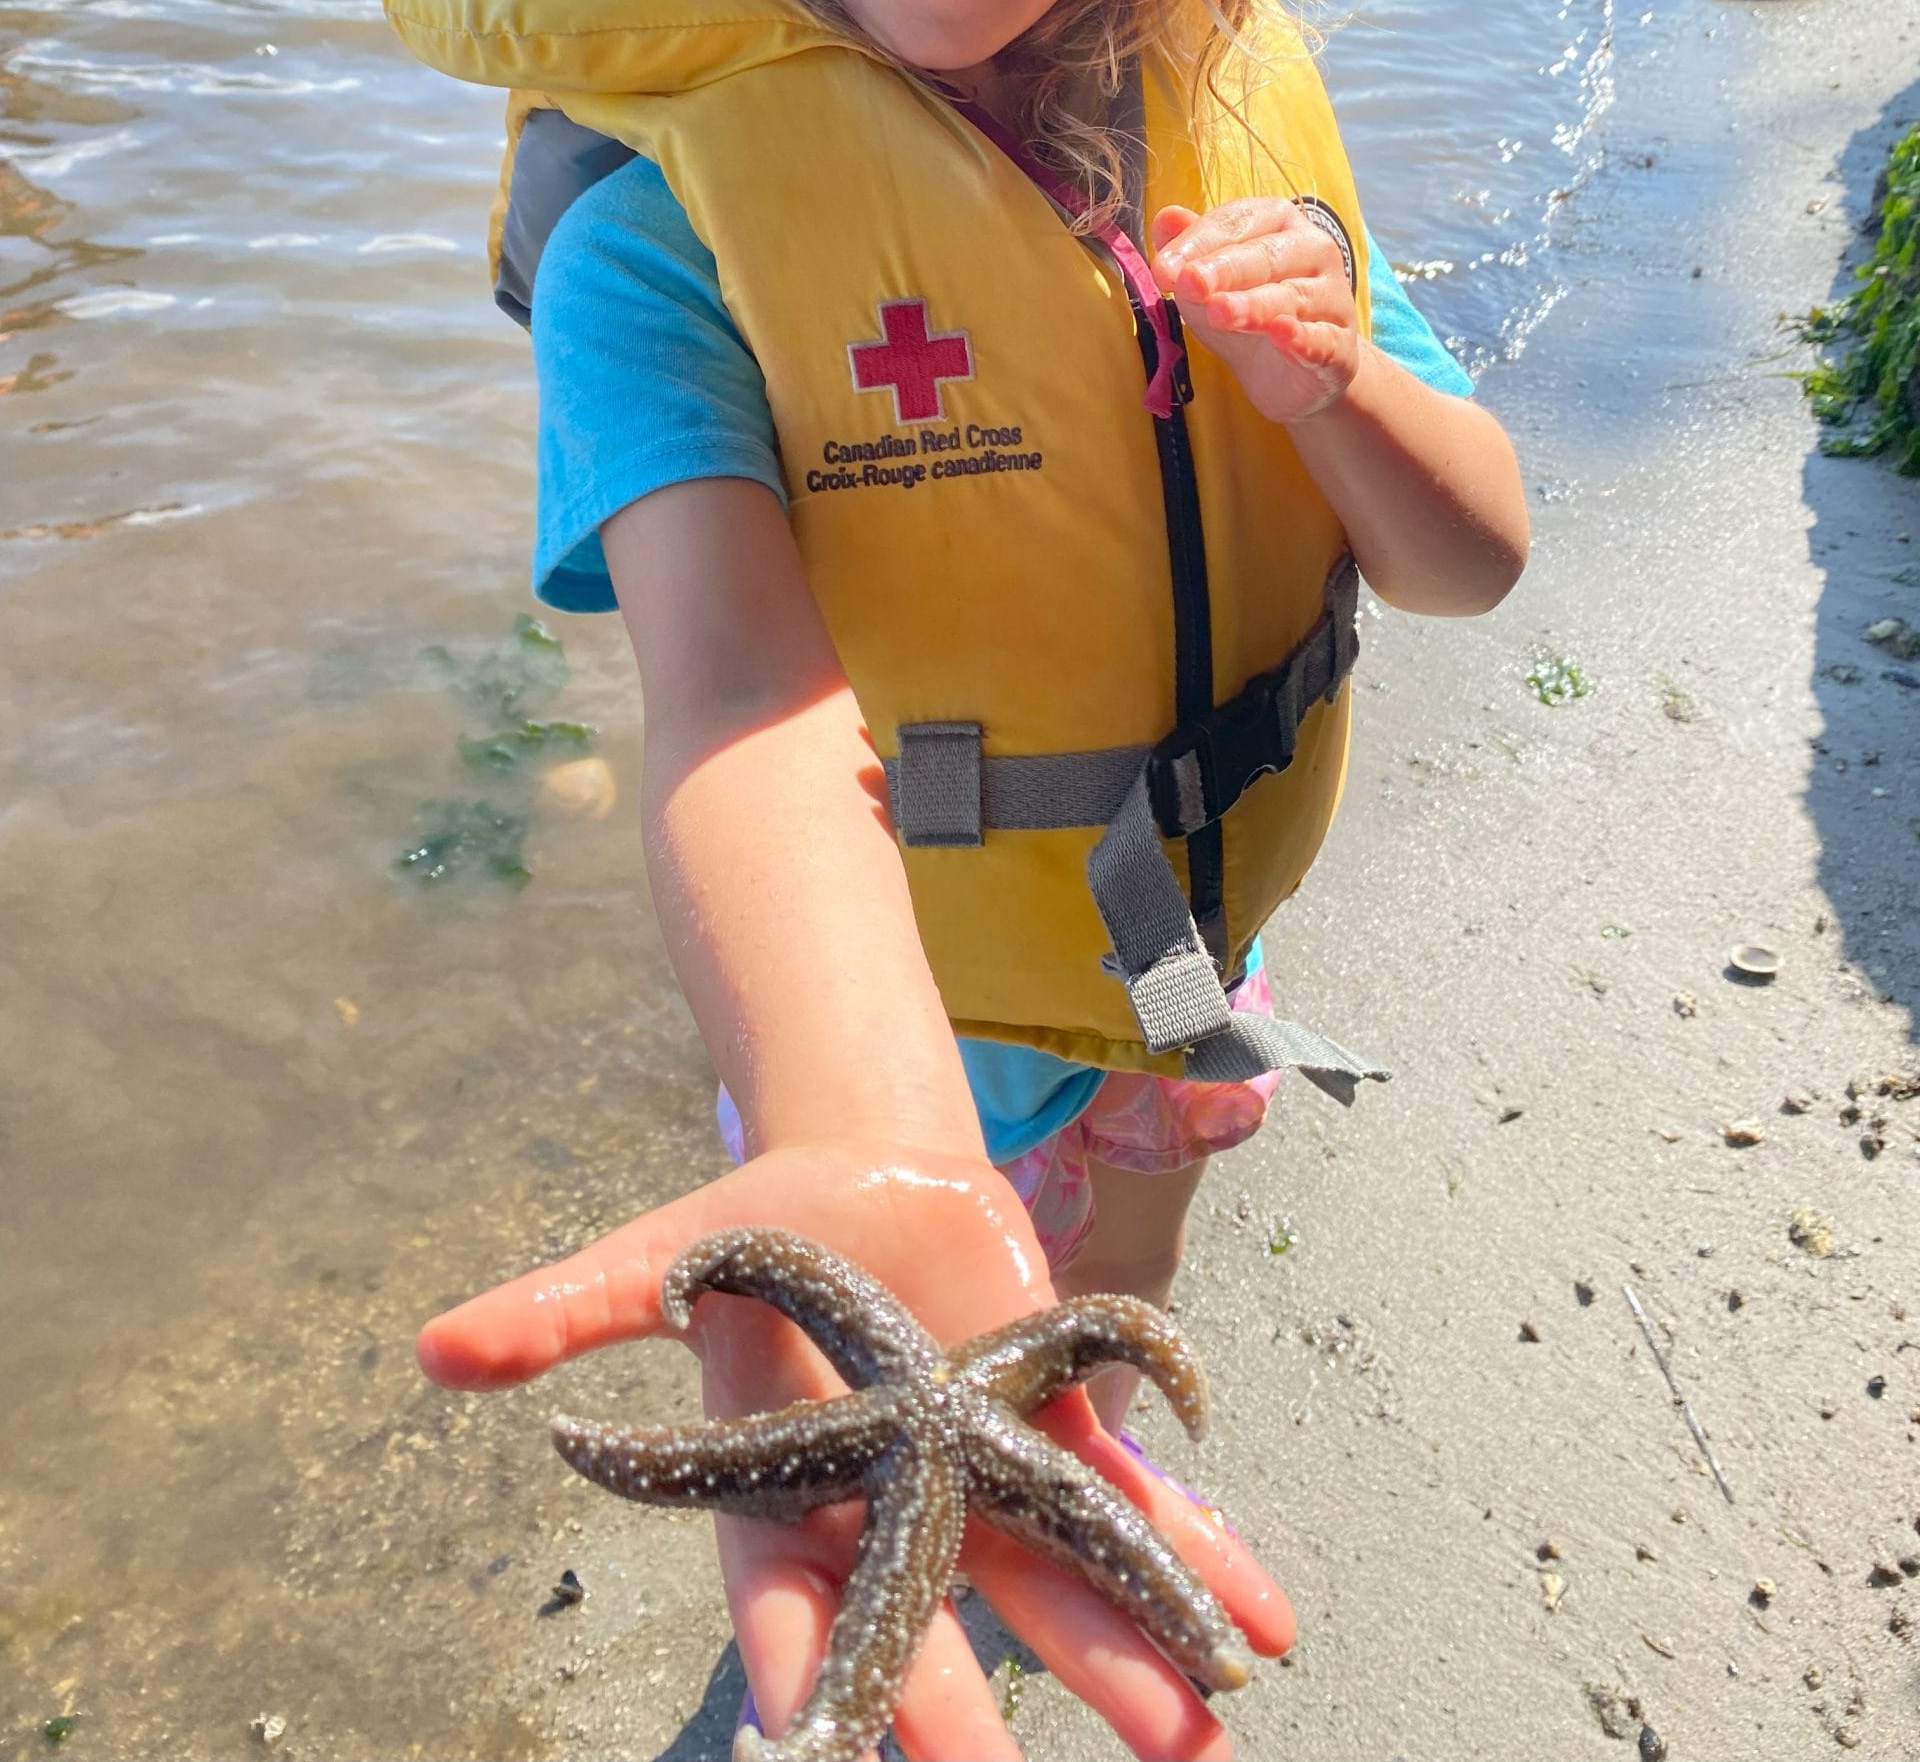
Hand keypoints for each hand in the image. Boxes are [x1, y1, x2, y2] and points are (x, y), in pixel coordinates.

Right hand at [418, 1138, 1292, 1759]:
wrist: (865, 1171)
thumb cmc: (750, 1235)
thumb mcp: (654, 1260)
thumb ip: (562, 1313)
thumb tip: (434, 1348)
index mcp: (786, 1492)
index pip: (789, 1598)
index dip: (808, 1665)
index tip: (825, 1736)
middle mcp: (894, 1510)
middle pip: (938, 1617)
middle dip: (977, 1703)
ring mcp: (985, 1477)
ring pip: (1057, 1579)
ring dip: (1127, 1654)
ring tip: (1197, 1735)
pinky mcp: (1058, 1426)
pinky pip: (1132, 1499)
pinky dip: (1195, 1554)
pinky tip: (1265, 1618)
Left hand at [1151, 200, 1358, 426]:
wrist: (1287, 376)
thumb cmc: (1243, 311)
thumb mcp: (1207, 280)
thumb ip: (1189, 248)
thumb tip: (1166, 217)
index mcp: (1279, 222)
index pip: (1237, 222)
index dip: (1198, 242)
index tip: (1162, 269)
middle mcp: (1314, 251)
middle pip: (1267, 256)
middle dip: (1225, 269)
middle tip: (1189, 283)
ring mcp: (1333, 298)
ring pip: (1292, 297)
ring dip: (1254, 305)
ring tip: (1219, 312)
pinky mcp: (1340, 347)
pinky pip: (1323, 339)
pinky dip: (1303, 337)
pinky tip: (1280, 334)